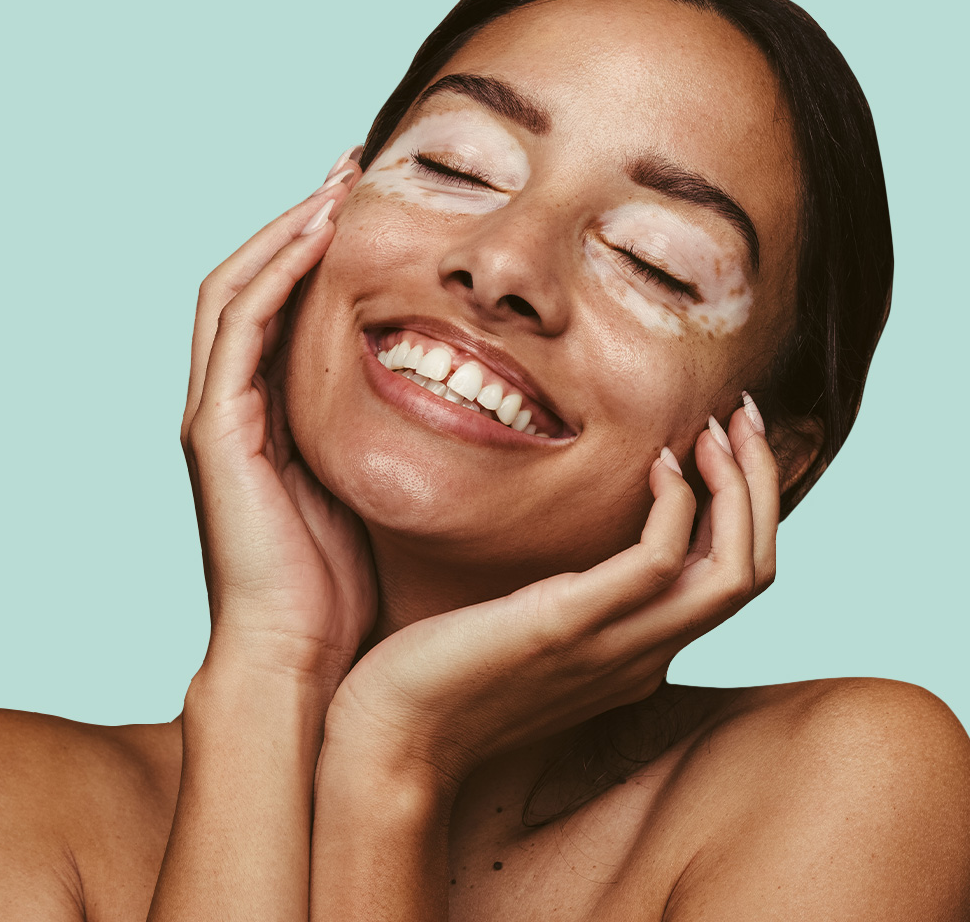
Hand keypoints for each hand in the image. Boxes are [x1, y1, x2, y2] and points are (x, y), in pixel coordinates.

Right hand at [182, 149, 376, 685]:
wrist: (303, 658)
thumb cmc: (347, 585)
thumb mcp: (375, 490)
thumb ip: (386, 437)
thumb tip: (453, 398)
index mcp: (269, 418)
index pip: (282, 308)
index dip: (318, 251)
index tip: (370, 205)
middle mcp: (232, 407)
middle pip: (253, 284)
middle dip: (298, 221)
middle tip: (350, 170)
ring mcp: (216, 417)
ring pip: (235, 291)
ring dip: (285, 230)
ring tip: (337, 182)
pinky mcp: (215, 434)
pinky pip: (240, 331)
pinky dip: (275, 275)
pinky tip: (320, 234)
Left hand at [325, 402, 776, 791]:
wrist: (394, 739)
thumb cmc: (449, 678)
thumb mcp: (535, 637)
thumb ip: (578, 604)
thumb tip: (584, 552)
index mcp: (639, 657)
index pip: (732, 582)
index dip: (747, 508)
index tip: (725, 444)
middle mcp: (645, 656)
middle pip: (752, 572)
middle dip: (761, 485)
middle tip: (744, 417)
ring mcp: (614, 647)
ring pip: (731, 571)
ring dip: (739, 487)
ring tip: (714, 428)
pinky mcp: (568, 626)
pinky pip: (659, 562)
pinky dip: (675, 505)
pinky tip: (654, 464)